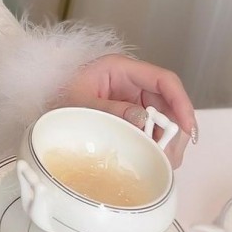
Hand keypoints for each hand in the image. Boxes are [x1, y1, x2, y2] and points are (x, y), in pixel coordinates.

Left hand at [55, 54, 196, 166]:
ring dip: (166, 142)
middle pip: (168, 103)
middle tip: (169, 157)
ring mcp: (132, 100)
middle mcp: (130, 82)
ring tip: (159, 162)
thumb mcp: (81, 104)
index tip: (188, 129)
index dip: (181, 102)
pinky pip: (152, 130)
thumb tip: (144, 120)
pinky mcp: (130, 117)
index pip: (163, 79)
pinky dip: (156, 146)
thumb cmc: (57, 100)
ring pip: (164, 120)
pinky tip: (151, 159)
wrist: (43, 113)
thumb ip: (111, 111)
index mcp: (119, 69)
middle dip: (174, 130)